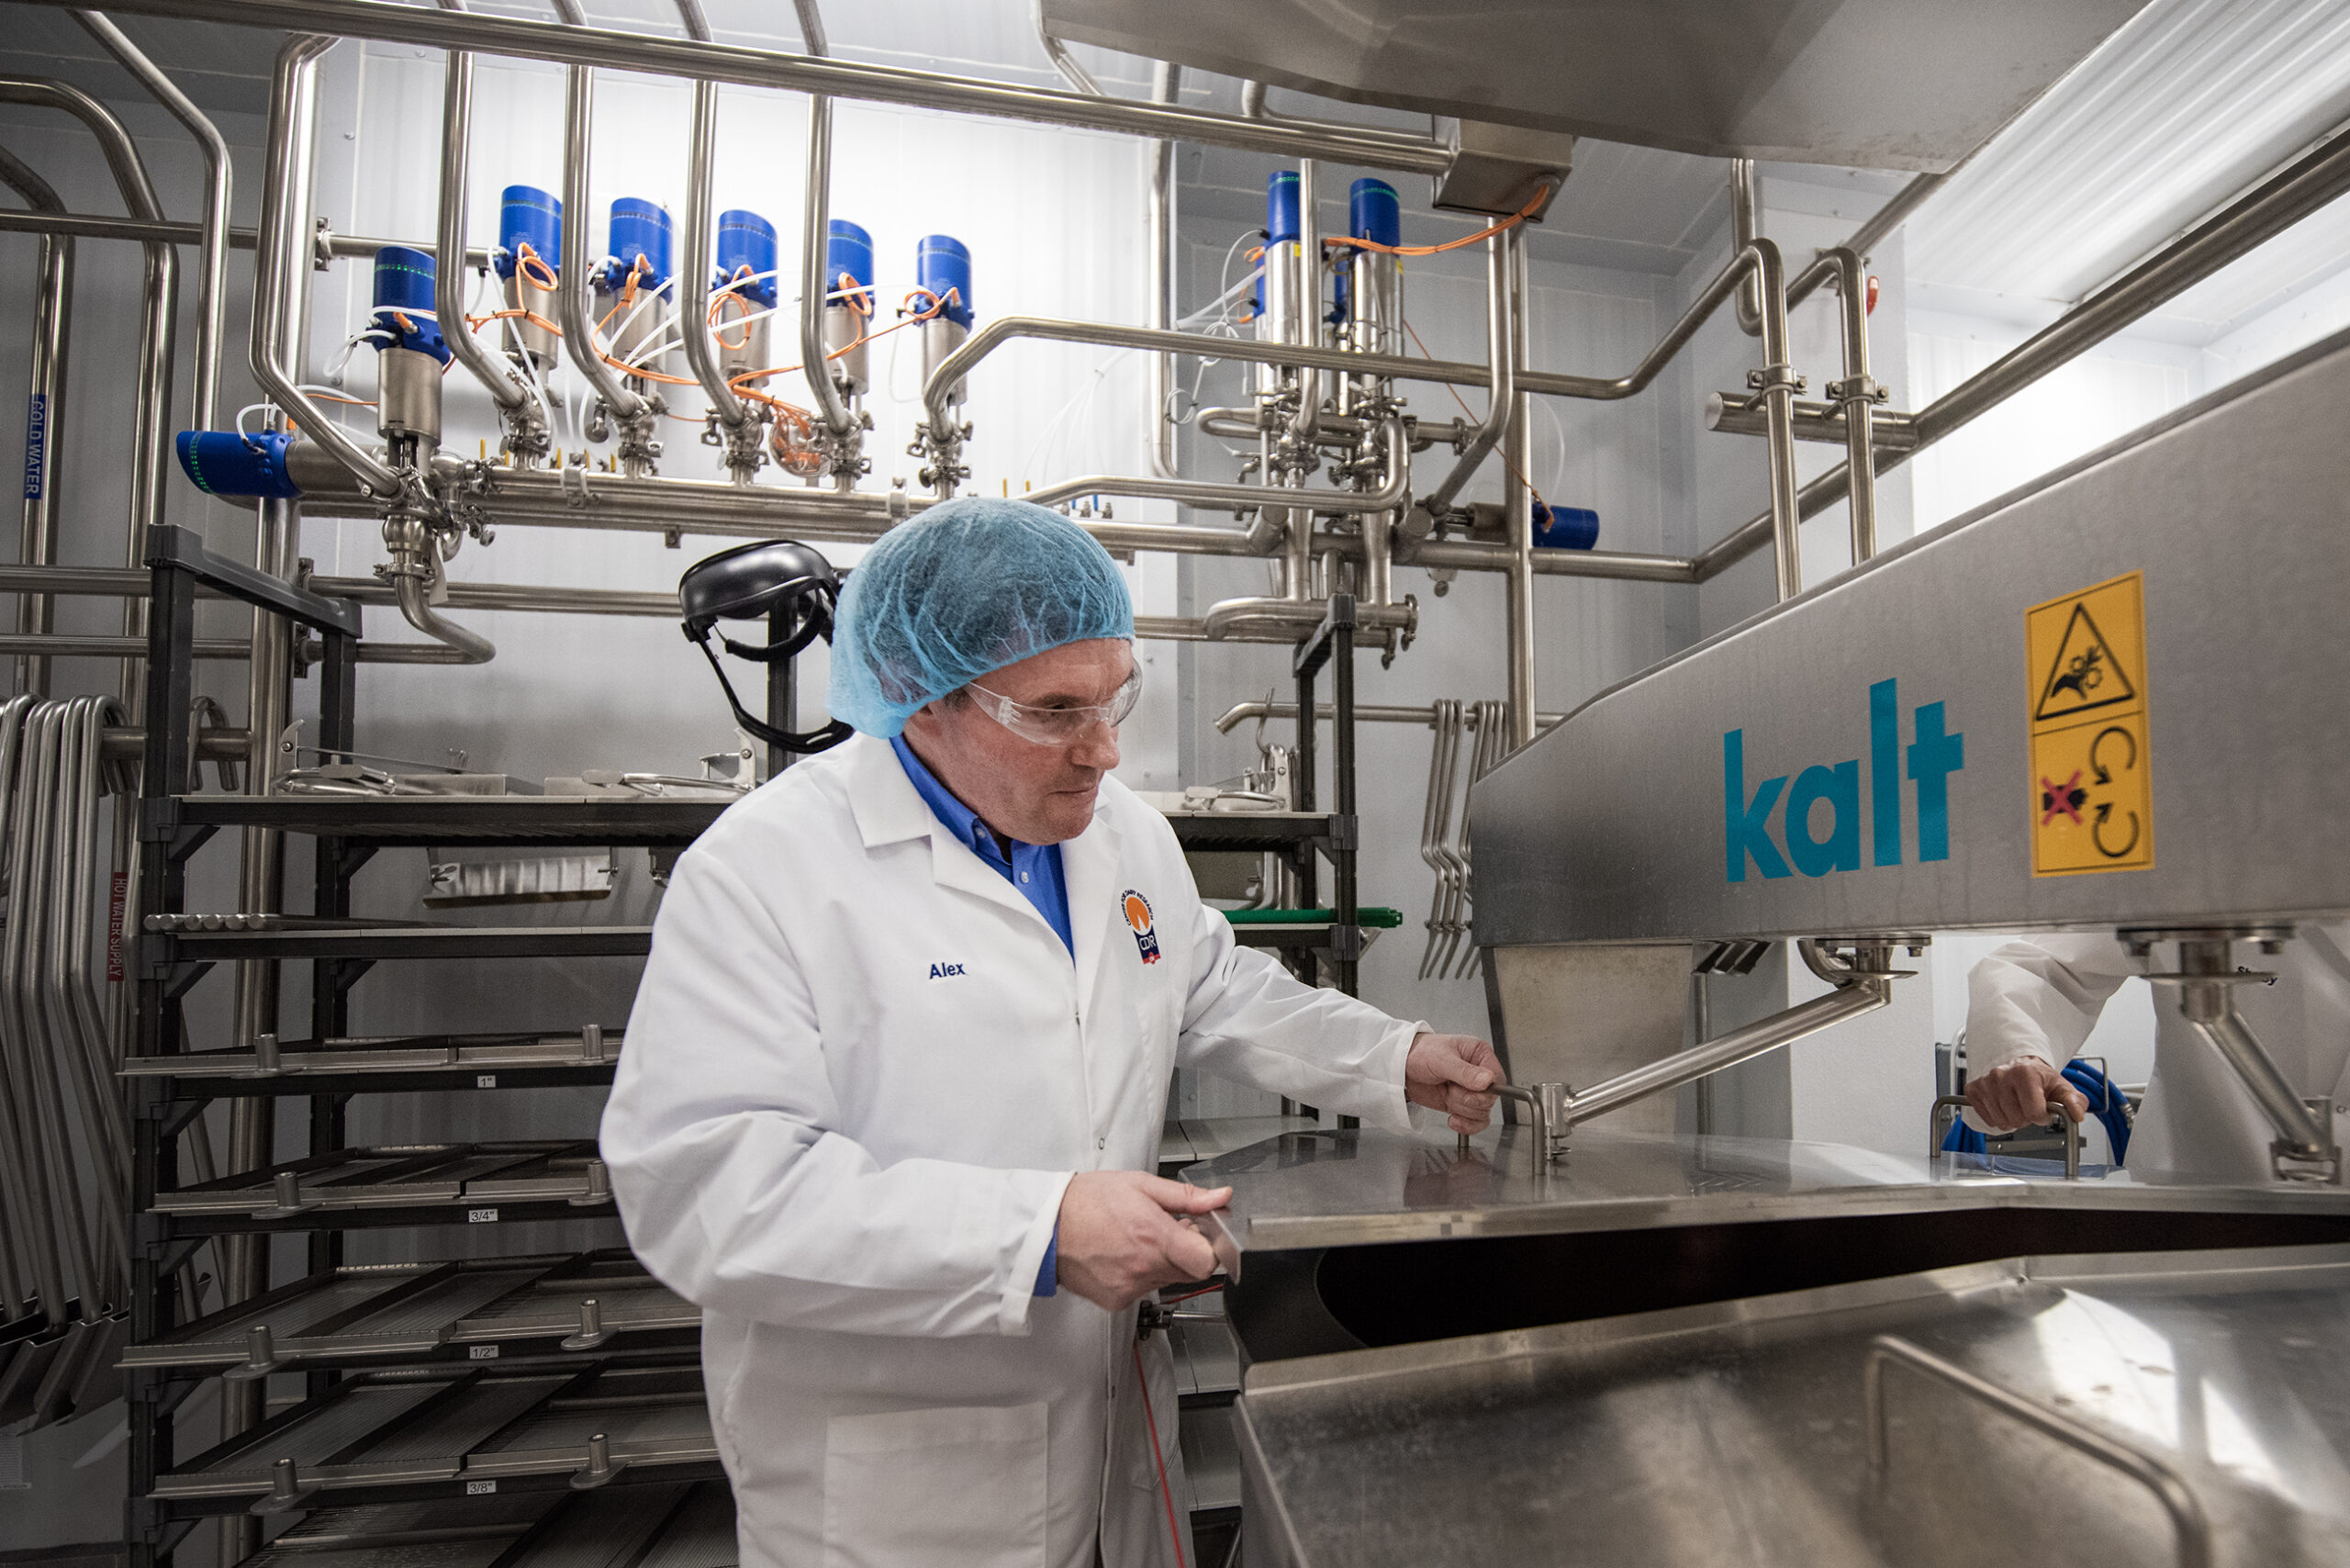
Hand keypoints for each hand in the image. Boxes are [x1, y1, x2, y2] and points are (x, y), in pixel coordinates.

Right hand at [1053, 1170, 1228, 1312]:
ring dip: (1162, 1262)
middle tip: (1167, 1230)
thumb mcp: (1140, 1184)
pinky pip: (1142, 1290)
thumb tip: (1219, 1197)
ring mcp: (1130, 1288)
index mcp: (1154, 1236)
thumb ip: (1186, 1196)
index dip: (1210, 1247)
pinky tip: (1122, 1254)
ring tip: (1137, 1238)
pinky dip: (1140, 1274)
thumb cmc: (1086, 1201)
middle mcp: (1144, 1268)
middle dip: (1186, 1251)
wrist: (1046, 1226)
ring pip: (1166, 1280)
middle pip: (1190, 1272)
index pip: (1207, 1262)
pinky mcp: (1116, 1300)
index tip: (1200, 1234)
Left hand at [1405, 1032, 1502, 1133]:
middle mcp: (1479, 1074)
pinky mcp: (1461, 1105)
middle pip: (1489, 1099)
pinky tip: (1453, 1118)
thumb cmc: (1421, 1053)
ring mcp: (1470, 1091)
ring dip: (1460, 1108)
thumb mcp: (1442, 1060)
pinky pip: (1475, 1122)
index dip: (1486, 1090)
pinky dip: (1465, 1125)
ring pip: (1480, 1113)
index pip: (1497, 1079)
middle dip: (1466, 1098)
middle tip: (1450, 1087)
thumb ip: (1465, 1072)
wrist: (1402, 1067)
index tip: (1471, 1090)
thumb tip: (1488, 1081)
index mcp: (1480, 1055)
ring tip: (1445, 1092)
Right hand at [1966, 1058, 2088, 1131]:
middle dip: (2025, 1118)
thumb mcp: (2062, 1087)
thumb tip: (2077, 1114)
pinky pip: (1986, 1119)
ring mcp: (1985, 1082)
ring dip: (2011, 1119)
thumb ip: (2075, 1101)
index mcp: (2025, 1073)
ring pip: (2001, 1122)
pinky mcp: (1973, 1089)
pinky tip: (2003, 1105)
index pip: (2034, 1113)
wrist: (2021, 1065)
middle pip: (2016, 1120)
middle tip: (2028, 1105)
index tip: (2043, 1109)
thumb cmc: (2041, 1078)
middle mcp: (2001, 1075)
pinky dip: (1996, 1117)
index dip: (2042, 1117)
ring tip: (2016, 1105)